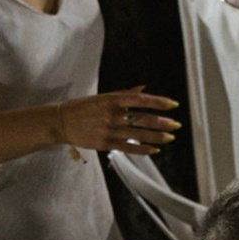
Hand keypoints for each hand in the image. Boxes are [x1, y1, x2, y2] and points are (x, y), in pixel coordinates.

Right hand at [53, 88, 178, 155]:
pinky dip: (143, 149)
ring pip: (139, 135)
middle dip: (162, 122)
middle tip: (176, 124)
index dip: (158, 102)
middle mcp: (112, 115)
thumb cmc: (83, 108)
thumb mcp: (103, 97)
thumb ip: (124, 94)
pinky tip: (155, 150)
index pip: (140, 99)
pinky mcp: (106, 144)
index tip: (173, 104)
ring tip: (171, 137)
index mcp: (111, 100)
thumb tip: (143, 89)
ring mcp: (109, 130)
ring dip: (157, 137)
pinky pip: (129, 148)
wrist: (61, 121)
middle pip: (142, 118)